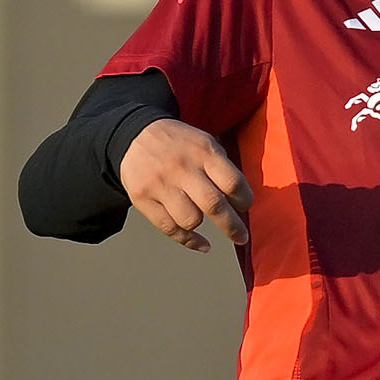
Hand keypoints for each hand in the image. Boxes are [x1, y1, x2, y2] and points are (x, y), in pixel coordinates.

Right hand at [120, 119, 252, 251]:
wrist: (134, 135)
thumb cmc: (178, 144)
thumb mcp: (203, 142)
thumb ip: (221, 168)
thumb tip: (240, 202)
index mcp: (203, 151)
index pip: (232, 182)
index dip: (244, 199)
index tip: (244, 206)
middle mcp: (182, 168)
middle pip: (214, 205)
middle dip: (232, 226)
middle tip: (241, 237)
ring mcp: (161, 184)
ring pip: (190, 220)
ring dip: (202, 227)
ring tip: (203, 221)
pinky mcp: (142, 198)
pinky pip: (169, 228)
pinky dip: (188, 241)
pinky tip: (201, 243)